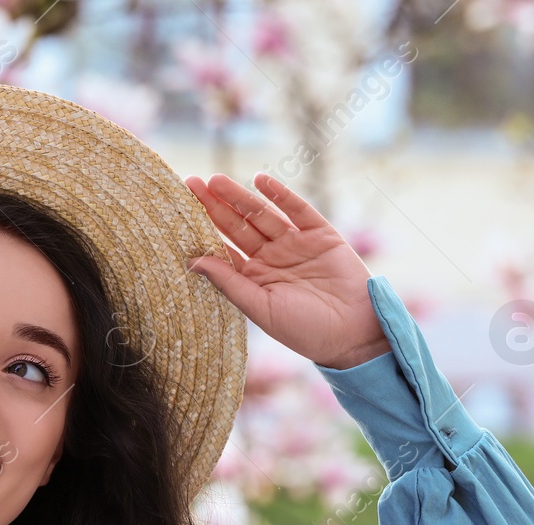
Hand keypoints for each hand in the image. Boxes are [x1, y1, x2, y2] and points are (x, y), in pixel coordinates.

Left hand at [185, 172, 390, 370]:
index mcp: (253, 278)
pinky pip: (298, 210)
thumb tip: (193, 261)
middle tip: (191, 184)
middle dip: (216, 206)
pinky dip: (281, 195)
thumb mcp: (260, 308)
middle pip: (238, 227)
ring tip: (216, 180)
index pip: (223, 248)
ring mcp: (295, 244)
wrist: (353, 334)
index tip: (179, 212)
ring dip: (241, 197)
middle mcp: (271, 258)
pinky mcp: (321, 235)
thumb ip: (229, 282)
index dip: (203, 230)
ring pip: (262, 215)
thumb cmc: (304, 330)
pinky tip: (261, 181)